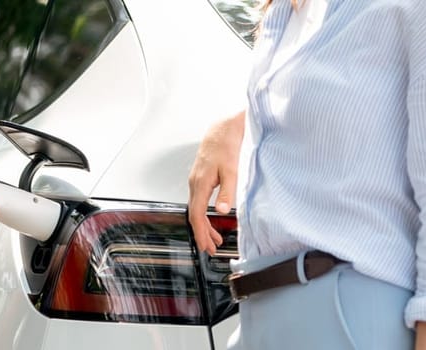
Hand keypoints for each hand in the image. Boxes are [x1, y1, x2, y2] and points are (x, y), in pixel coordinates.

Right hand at [187, 112, 244, 254]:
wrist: (222, 128)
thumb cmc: (226, 146)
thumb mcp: (231, 170)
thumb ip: (226, 192)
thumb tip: (221, 210)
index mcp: (200, 184)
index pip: (196, 215)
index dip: (201, 233)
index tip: (207, 246)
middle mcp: (194, 184)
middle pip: (194, 215)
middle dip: (202, 234)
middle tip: (211, 249)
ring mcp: (196, 181)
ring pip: (196, 209)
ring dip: (204, 225)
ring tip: (214, 239)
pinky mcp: (201, 179)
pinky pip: (199, 202)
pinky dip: (204, 214)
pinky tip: (213, 218)